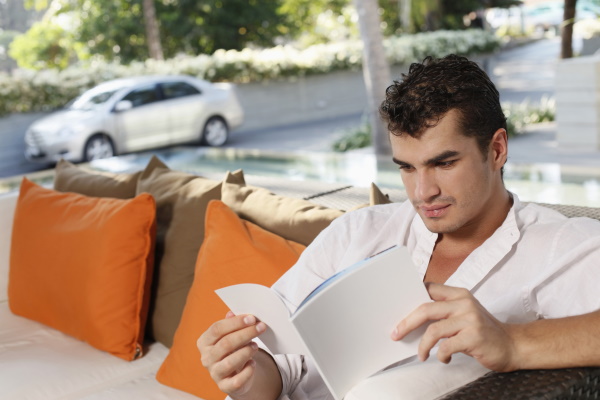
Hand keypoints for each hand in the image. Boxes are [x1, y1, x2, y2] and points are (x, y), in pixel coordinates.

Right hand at [198, 311, 266, 395]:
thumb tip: (232, 312)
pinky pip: (237, 380)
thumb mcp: (230, 335)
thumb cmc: (232, 349)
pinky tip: (252, 363)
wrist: (233, 374)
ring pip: (231, 362)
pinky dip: (247, 371)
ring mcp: (214, 373)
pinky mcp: (224, 386)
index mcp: (204, 341)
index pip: (217, 329)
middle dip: (246, 334)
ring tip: (256, 345)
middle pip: (226, 343)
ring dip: (247, 351)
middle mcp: (206, 358)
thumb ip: (231, 324)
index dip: (236, 322)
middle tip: (260, 327)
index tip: (252, 318)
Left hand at [391, 283, 518, 371]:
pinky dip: (441, 355)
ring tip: (421, 354)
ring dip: (423, 345)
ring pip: (433, 330)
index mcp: (459, 294)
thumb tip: (411, 316)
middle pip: (425, 308)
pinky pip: (447, 346)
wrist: (512, 345)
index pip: (428, 289)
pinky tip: (444, 359)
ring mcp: (470, 319)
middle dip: (406, 323)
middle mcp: (464, 303)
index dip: (410, 297)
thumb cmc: (482, 331)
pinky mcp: (474, 336)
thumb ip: (443, 310)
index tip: (397, 311)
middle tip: (396, 334)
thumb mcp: (464, 313)